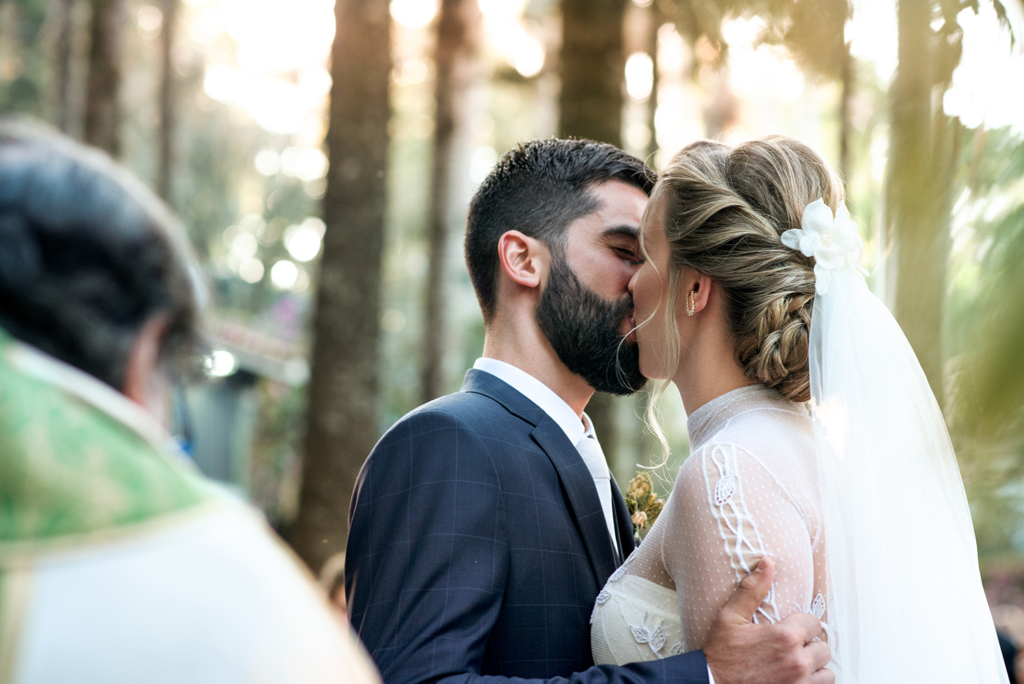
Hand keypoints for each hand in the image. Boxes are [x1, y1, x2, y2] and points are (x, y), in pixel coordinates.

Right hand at [703, 557, 832, 683]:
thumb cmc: (721, 655)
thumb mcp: (731, 618)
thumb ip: (752, 590)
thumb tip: (767, 563)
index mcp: (785, 636)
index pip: (814, 623)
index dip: (801, 625)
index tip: (788, 630)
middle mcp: (798, 661)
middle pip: (823, 648)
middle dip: (808, 647)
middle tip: (789, 649)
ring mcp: (801, 683)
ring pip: (826, 671)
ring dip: (814, 668)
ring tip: (795, 665)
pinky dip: (812, 683)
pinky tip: (795, 678)